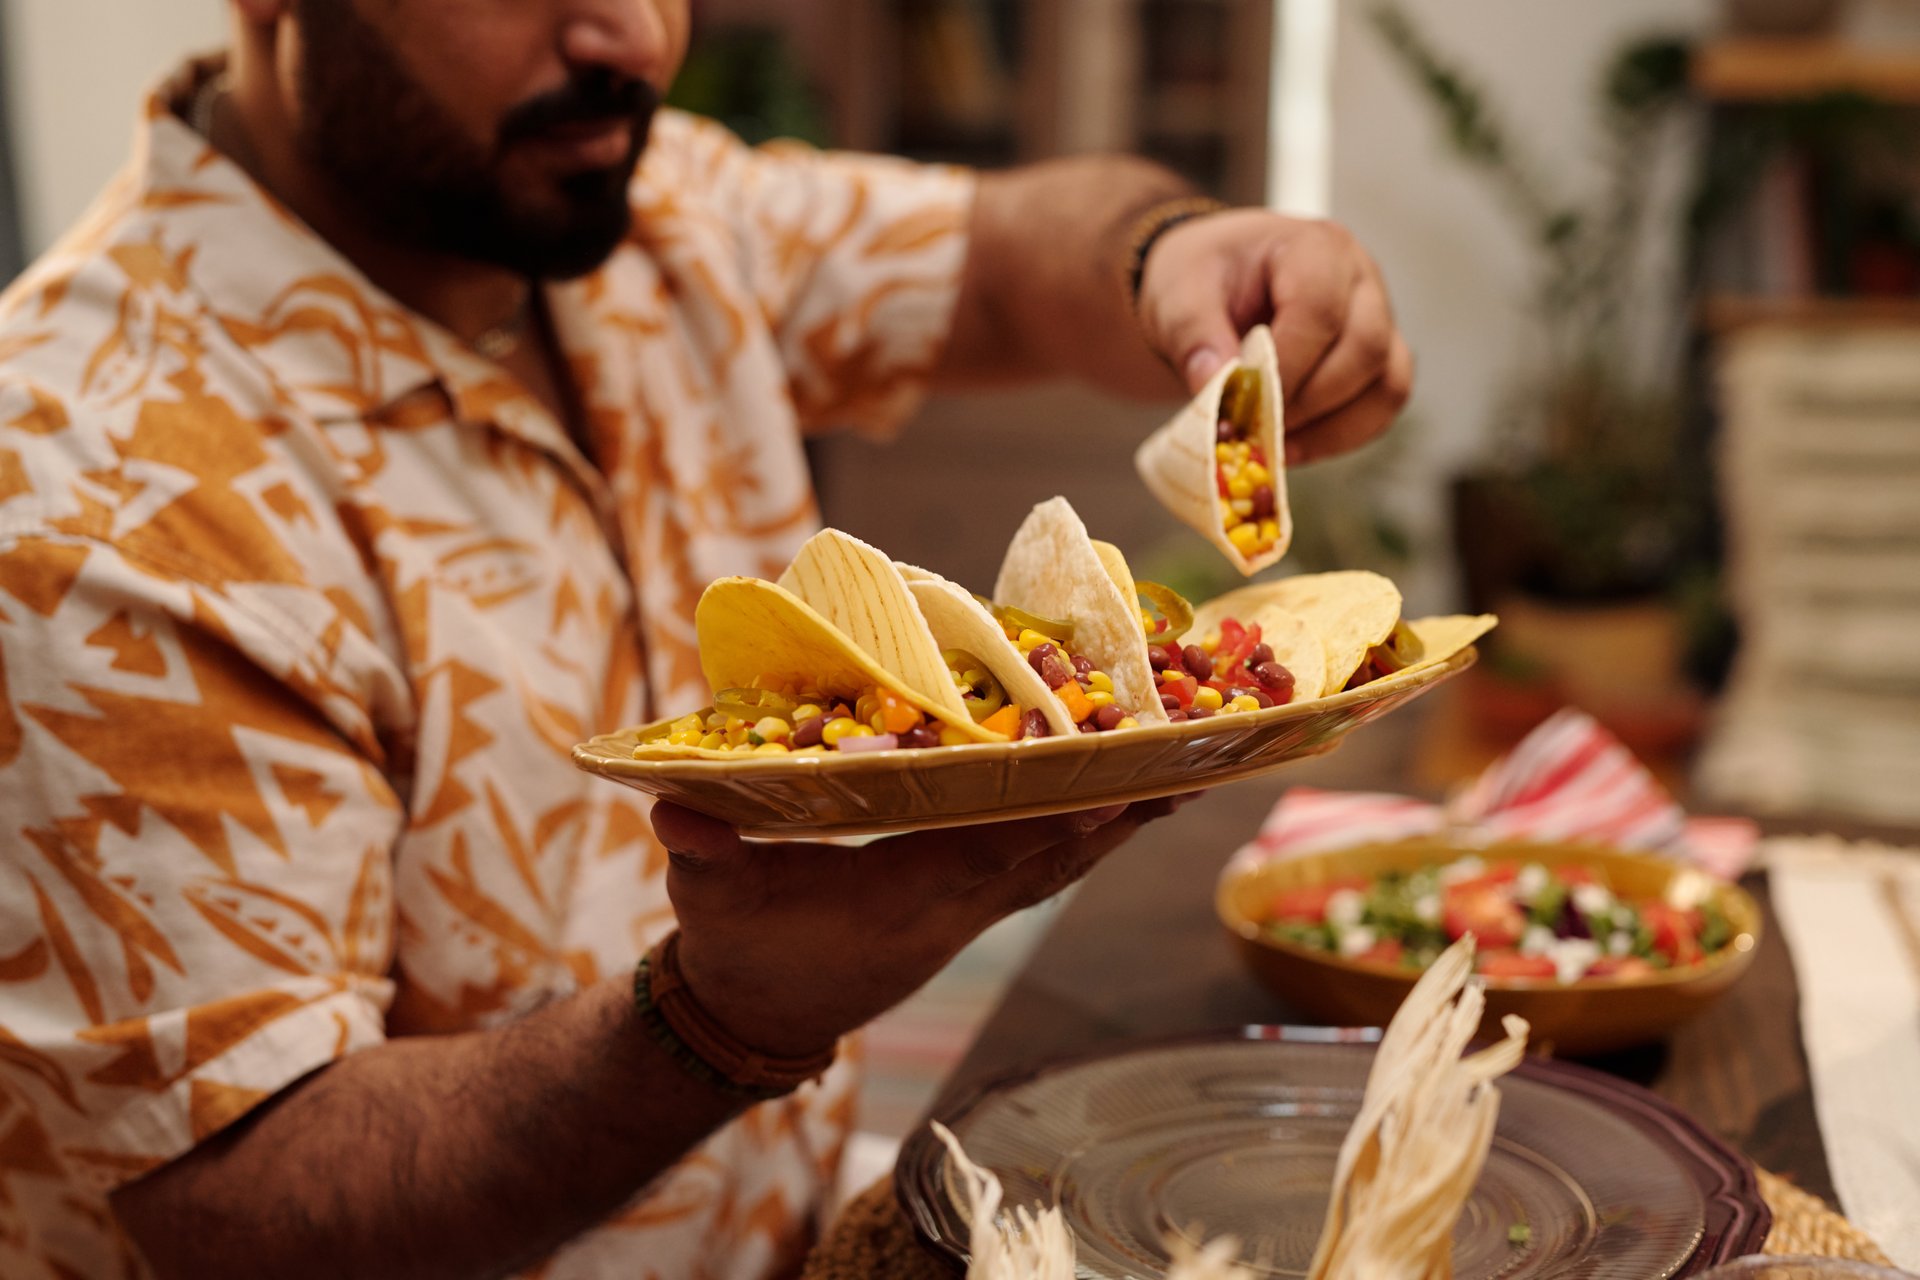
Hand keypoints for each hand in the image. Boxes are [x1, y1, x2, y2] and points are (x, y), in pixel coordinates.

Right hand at [650, 798, 1190, 1057]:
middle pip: (1053, 853)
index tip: (1113, 782)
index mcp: (901, 898)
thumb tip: (673, 807)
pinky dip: (1089, 830)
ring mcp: (967, 912)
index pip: (988, 853)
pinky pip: (1044, 865)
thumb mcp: (709, 904)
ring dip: (1120, 819)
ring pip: (1061, 861)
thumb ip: (702, 856)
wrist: (756, 1019)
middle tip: (1190, 758)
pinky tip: (1126, 798)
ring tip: (1186, 770)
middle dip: (1119, 808)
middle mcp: (953, 907)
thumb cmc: (737, 951)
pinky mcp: (966, 907)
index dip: (1048, 818)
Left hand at [1136, 210, 1412, 463]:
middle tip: (1254, 427)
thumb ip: (1193, 335)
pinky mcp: (1380, 358)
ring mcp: (1380, 318)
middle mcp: (1360, 277)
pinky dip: (1341, 436)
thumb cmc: (1202, 281)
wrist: (1214, 285)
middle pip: (1365, 349)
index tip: (1242, 401)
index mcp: (1315, 247)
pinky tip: (1292, 447)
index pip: (1321, 311)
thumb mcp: (1178, 295)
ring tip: (1272, 443)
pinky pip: (1383, 406)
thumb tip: (1214, 385)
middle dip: (1307, 402)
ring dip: (1329, 428)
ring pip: (1386, 384)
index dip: (1285, 367)